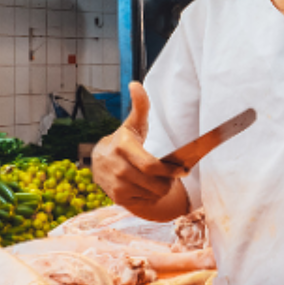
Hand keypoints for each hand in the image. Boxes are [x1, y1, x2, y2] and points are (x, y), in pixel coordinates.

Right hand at [90, 82, 179, 217]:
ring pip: (153, 193)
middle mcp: (116, 167)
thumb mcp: (133, 124)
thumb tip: (135, 84)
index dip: (172, 171)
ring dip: (161, 188)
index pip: (152, 166)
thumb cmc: (124, 141)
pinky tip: (146, 186)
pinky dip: (150, 196)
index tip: (184, 170)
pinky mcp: (116, 197)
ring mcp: (115, 184)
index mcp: (122, 146)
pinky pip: (145, 201)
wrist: (99, 161)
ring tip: (157, 179)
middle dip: (169, 180)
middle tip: (172, 175)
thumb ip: (140, 106)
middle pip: (157, 183)